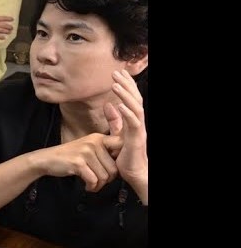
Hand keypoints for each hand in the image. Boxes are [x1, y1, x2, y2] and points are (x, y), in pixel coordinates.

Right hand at [0, 14, 13, 38]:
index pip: (2, 18)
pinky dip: (0, 37)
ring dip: (6, 31)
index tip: (12, 19)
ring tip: (10, 32)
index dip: (8, 18)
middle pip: (3, 25)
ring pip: (1, 30)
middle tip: (12, 28)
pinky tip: (4, 37)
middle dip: (9, 26)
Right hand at [25, 132, 119, 192]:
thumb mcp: (88, 148)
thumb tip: (121, 162)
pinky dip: (92, 187)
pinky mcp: (78, 163)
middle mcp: (93, 143)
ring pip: (104, 176)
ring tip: (92, 185)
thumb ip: (104, 151)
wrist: (47, 159)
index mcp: (98, 138)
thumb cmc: (69, 156)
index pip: (120, 146)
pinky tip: (87, 187)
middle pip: (113, 168)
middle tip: (99, 182)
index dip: (120, 160)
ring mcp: (85, 152)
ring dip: (99, 185)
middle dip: (108, 180)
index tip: (112, 168)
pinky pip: (93, 180)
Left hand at [104, 69, 146, 200]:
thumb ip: (115, 121)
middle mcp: (139, 123)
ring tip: (115, 85)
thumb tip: (108, 105)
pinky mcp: (137, 139)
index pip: (132, 100)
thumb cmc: (126, 156)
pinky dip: (127, 113)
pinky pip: (134, 124)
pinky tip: (119, 105)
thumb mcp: (118, 135)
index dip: (126, 86)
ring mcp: (139, 131)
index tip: (118, 74)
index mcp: (134, 121)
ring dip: (126, 95)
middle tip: (116, 72)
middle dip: (127, 85)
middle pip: (135, 100)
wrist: (135, 174)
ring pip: (136, 109)